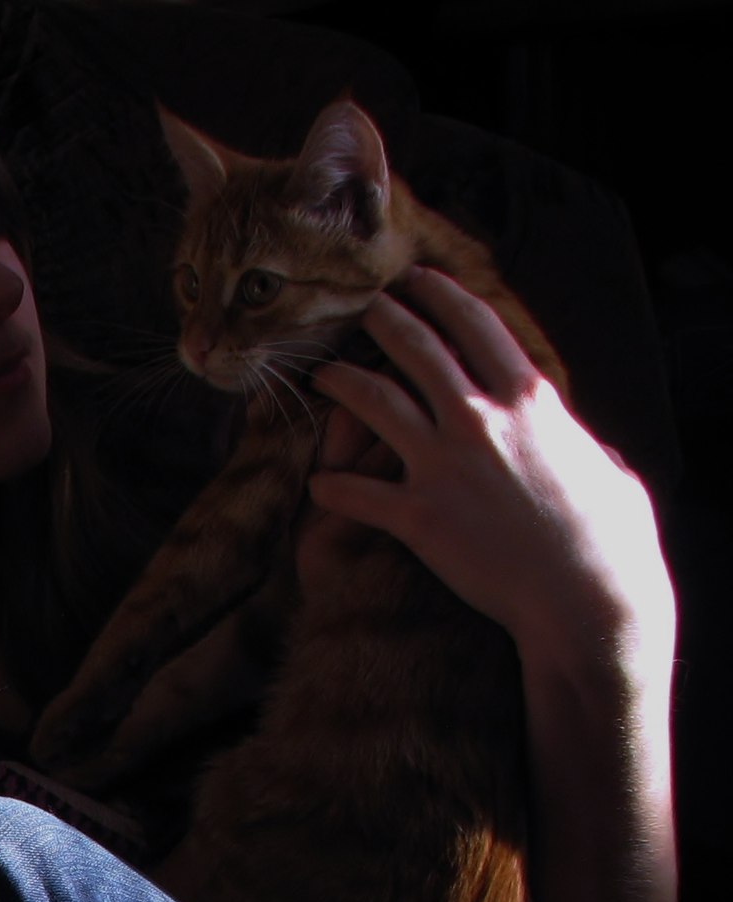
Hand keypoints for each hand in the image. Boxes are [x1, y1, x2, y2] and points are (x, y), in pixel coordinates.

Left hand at [306, 268, 673, 677]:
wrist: (583, 594)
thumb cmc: (608, 540)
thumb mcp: (610, 471)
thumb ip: (588, 448)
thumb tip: (591, 448)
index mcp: (529, 398)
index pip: (476, 324)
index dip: (440, 295)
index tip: (417, 281)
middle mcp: (481, 417)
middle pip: (416, 349)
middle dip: (382, 321)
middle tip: (359, 311)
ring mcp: (444, 464)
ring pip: (374, 402)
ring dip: (341, 382)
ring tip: (320, 375)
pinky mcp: (418, 516)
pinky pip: (356, 494)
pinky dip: (332, 488)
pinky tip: (317, 487)